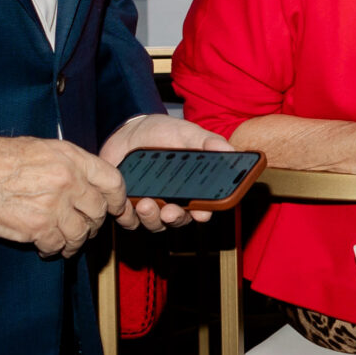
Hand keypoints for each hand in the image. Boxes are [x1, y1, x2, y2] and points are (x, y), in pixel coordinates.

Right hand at [0, 134, 124, 257]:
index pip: (113, 182)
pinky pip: (58, 246)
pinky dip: (54, 250)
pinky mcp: (37, 227)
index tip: (113, 208)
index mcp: (72, 158)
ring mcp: (54, 205)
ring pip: (81, 233)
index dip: (117, 199)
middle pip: (98, 212)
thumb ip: (70, 165)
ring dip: (75, 241)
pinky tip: (46, 247)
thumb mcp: (42, 149)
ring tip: (65, 241)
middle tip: (82, 226)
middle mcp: (68, 181)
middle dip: (92, 223)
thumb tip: (89, 184)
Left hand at [99, 111, 232, 231]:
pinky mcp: (128, 205)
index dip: (204, 213)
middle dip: (175, 218)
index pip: (204, 206)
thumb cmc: (164, 133)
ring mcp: (152, 205)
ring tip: (145, 203)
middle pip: (179, 220)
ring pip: (154, 223)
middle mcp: (175, 201)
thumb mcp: (187, 133)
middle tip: (169, 212)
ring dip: (151, 218)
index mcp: (194, 188)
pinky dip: (127, 214)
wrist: (130, 131)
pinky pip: (128, 219)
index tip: (202, 213)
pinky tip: (126, 202)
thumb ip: (207, 141)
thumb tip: (229, 150)